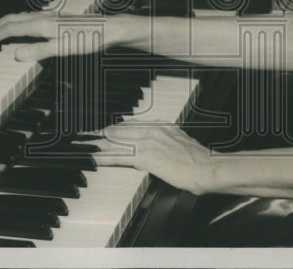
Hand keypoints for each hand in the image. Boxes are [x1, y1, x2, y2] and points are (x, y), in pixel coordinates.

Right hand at [0, 12, 130, 61]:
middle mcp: (44, 17)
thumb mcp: (62, 48)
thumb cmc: (88, 39)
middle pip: (14, 18)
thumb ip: (39, 51)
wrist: (110, 30)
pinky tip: (27, 26)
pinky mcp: (59, 20)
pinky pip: (32, 18)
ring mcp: (52, 17)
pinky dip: (21, 21)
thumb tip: (15, 54)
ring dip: (8, 21)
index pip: (12, 27)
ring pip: (23, 16)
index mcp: (42, 24)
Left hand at [92, 120, 213, 195]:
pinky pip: (119, 156)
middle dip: (102, 133)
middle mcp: (153, 130)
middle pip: (120, 129)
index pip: (131, 125)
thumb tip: (161, 151)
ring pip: (116, 141)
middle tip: (85, 136)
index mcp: (161, 127)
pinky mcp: (146, 156)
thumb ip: (168, 144)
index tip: (104, 130)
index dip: (115, 128)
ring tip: (83, 145)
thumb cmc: (200, 162)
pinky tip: (94, 159)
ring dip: (98, 143)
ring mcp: (148, 142)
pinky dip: (103, 157)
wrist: (209, 168)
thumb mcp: (182, 146)